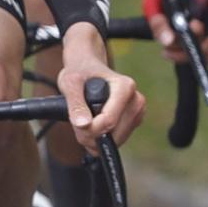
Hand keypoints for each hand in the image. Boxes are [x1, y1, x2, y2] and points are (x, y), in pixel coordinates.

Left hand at [56, 25, 143, 149]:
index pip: (108, 121)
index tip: (76, 125)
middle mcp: (136, 100)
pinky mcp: (134, 121)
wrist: (87, 67)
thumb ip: (75, 104)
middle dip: (92, 136)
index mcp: (125, 87)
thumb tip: (83, 125)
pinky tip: (93, 126)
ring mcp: (137, 111)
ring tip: (85, 123)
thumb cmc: (80, 72)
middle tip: (77, 125)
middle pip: (114, 133)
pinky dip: (103, 138)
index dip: (89, 130)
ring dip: (97, 138)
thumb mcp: (70, 83)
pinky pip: (118, 139)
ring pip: (117, 139)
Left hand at [143, 0, 207, 65]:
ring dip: (188, 55)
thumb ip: (159, 23)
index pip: (199, 26)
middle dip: (182, 50)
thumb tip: (168, 42)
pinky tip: (191, 58)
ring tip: (167, 52)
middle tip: (164, 51)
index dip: (186, 38)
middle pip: (205, 40)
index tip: (169, 44)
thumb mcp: (153, 6)